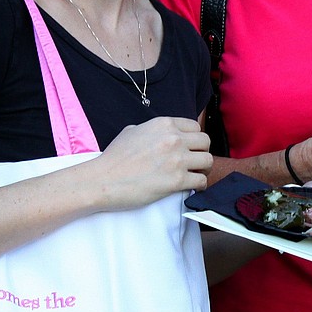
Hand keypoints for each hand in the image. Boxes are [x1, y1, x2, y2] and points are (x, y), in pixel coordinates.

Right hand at [96, 117, 211, 208]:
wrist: (103, 180)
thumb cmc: (114, 158)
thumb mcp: (132, 131)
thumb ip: (151, 129)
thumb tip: (160, 134)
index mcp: (164, 124)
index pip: (194, 127)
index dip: (194, 139)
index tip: (190, 148)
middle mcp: (173, 139)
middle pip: (205, 142)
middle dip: (201, 152)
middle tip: (195, 162)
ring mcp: (176, 159)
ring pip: (208, 161)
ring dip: (203, 169)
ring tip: (195, 175)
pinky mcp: (177, 180)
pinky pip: (201, 181)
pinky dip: (199, 185)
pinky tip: (192, 187)